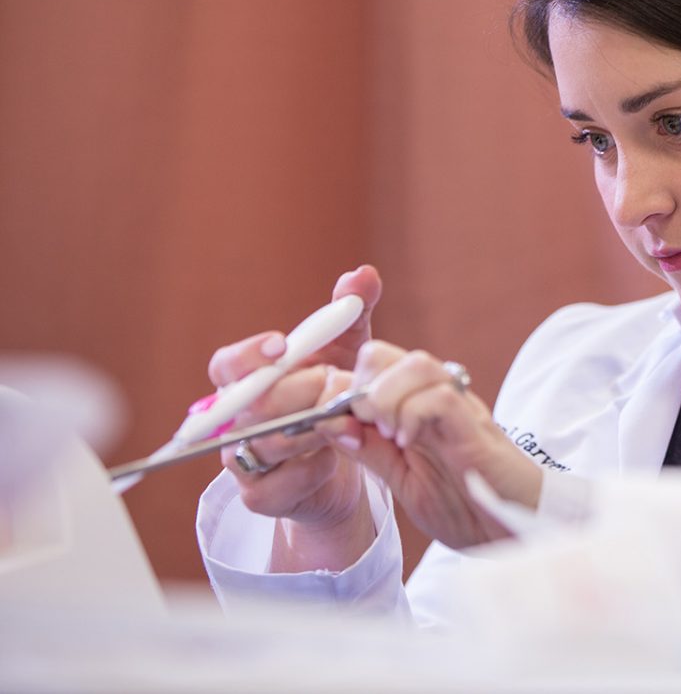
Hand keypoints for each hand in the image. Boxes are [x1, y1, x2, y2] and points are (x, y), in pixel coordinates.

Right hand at [205, 266, 381, 569]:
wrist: (349, 460)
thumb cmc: (335, 396)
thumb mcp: (349, 352)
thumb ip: (351, 313)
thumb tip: (364, 274)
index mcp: (248, 381)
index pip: (226, 365)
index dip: (248, 356)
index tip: (281, 347)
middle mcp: (236, 419)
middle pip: (248, 406)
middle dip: (296, 392)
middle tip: (332, 384)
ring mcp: (242, 460)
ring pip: (262, 444)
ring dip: (308, 430)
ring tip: (343, 419)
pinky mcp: (259, 496)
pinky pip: (277, 484)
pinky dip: (312, 469)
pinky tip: (335, 458)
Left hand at [339, 341, 543, 549]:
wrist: (519, 530)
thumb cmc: (468, 506)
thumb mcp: (403, 481)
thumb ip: (371, 451)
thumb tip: (330, 422)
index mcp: (417, 406)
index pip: (372, 365)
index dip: (342, 387)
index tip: (333, 423)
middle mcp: (439, 398)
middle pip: (386, 354)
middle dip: (360, 386)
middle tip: (364, 427)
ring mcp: (460, 409)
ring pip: (417, 364)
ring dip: (386, 397)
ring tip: (387, 433)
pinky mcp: (476, 429)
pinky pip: (440, 398)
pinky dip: (412, 415)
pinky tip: (408, 443)